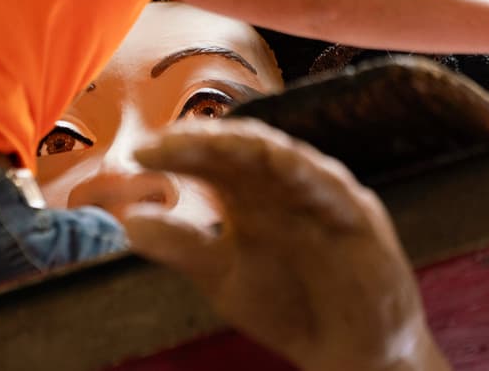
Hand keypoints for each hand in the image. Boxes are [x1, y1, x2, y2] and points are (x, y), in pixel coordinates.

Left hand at [122, 118, 450, 370]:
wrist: (344, 349)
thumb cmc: (288, 304)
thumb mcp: (222, 275)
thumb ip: (181, 247)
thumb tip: (130, 222)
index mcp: (251, 192)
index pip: (212, 159)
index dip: (178, 151)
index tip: (140, 154)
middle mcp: (284, 185)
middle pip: (245, 149)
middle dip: (209, 141)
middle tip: (170, 142)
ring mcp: (322, 196)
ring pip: (289, 158)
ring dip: (255, 146)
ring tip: (219, 140)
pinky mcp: (358, 217)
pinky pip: (334, 189)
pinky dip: (309, 176)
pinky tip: (282, 166)